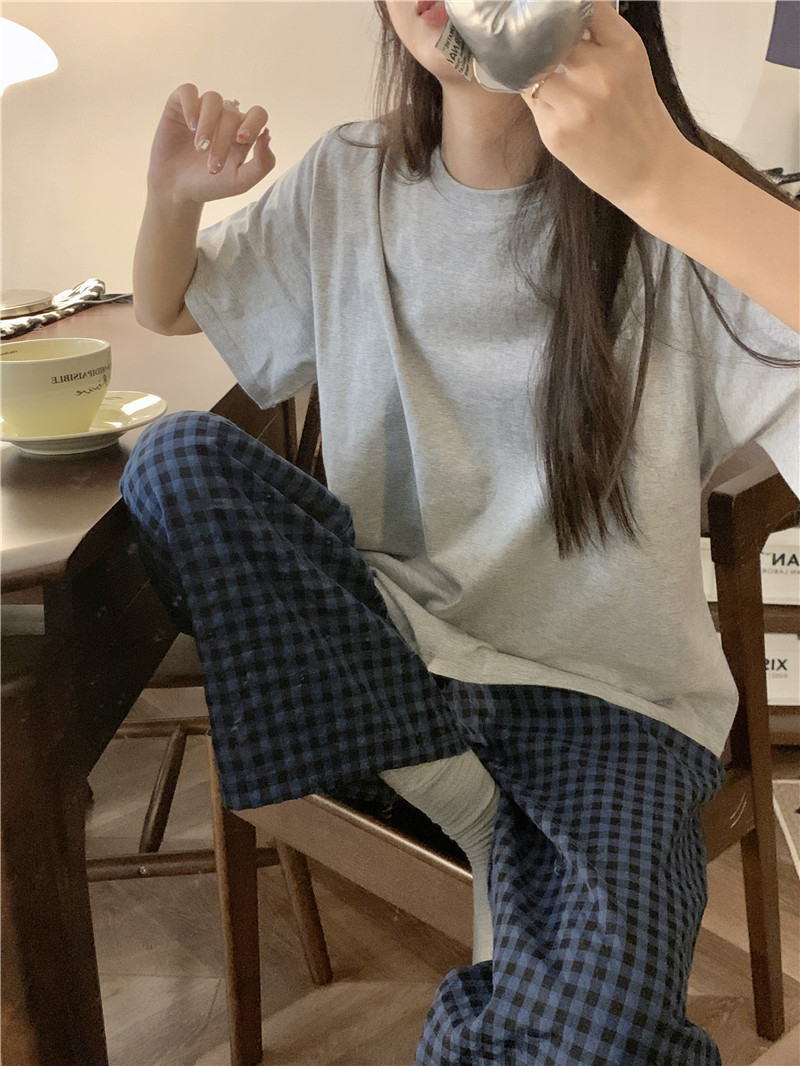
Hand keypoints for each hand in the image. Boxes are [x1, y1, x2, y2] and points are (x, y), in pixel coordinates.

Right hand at [148, 84, 274, 204]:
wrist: (176, 190)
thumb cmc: (209, 186)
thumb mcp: (240, 182)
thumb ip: (262, 164)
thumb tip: (268, 135)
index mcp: (243, 133)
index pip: (258, 114)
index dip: (253, 123)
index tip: (241, 140)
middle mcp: (224, 117)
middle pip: (232, 114)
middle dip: (223, 140)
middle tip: (212, 167)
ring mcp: (202, 109)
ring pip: (213, 99)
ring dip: (208, 124)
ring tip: (200, 147)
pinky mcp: (179, 105)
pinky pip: (189, 90)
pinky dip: (191, 105)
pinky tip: (190, 125)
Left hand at [522, 2, 690, 210]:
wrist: (651, 172)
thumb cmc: (639, 117)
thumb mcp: (631, 64)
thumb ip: (600, 37)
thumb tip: (559, 19)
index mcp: (623, 47)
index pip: (581, 7)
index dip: (559, 9)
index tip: (550, 15)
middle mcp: (600, 71)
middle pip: (550, 37)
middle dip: (543, 42)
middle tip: (541, 49)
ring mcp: (576, 103)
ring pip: (534, 69)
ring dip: (535, 72)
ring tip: (550, 83)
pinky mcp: (556, 132)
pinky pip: (530, 101)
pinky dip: (536, 99)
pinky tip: (552, 108)